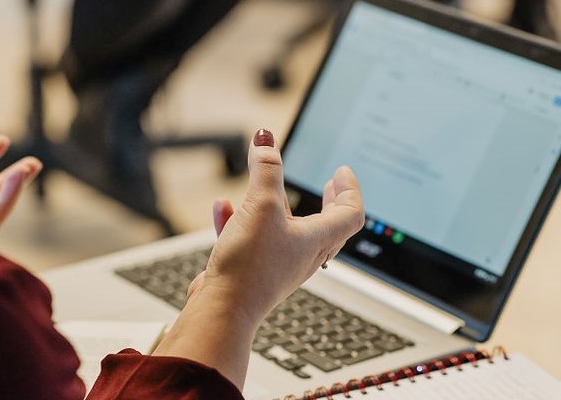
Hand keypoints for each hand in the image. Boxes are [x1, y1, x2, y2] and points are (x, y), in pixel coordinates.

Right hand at [190, 128, 363, 324]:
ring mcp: (278, 264)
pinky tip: (222, 208)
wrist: (223, 308)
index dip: (350, 189)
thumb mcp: (261, 205)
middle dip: (327, 202)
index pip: (351, 213)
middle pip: (327, 225)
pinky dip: (241, 221)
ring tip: (264, 188)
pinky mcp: (252, 271)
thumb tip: (265, 138)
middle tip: (330, 186)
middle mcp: (303, 254)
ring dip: (277, 206)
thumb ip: (264, 169)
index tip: (341, 172)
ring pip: (286, 230)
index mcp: (317, 239)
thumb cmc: (250, 265)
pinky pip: (252, 240)